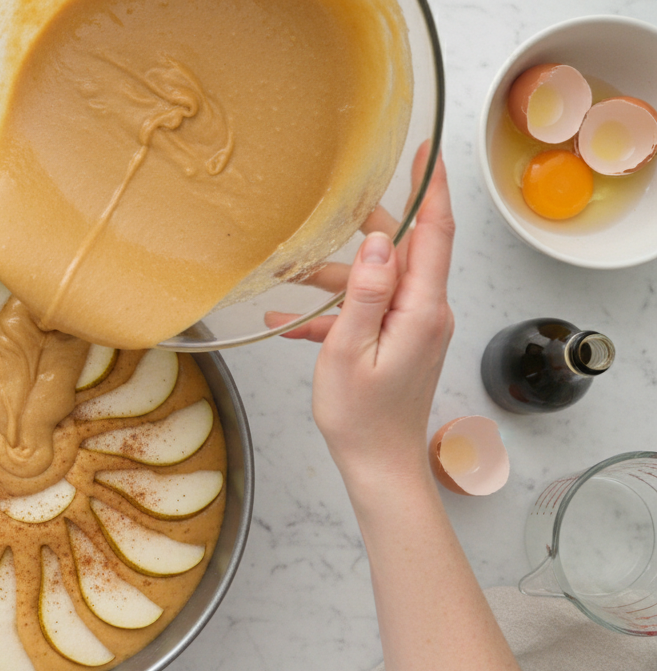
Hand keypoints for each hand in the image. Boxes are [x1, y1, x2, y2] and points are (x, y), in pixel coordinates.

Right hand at [269, 146, 454, 476]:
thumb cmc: (362, 419)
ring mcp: (414, 328)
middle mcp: (426, 312)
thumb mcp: (350, 350)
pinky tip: (290, 318)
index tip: (426, 150)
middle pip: (405, 250)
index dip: (431, 187)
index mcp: (422, 309)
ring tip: (289, 275)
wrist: (379, 467)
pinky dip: (333, 311)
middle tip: (339, 204)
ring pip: (379, 281)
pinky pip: (368, 311)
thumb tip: (379, 242)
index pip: (435, 233)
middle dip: (370, 226)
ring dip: (336, 277)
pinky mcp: (400, 342)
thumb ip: (367, 292)